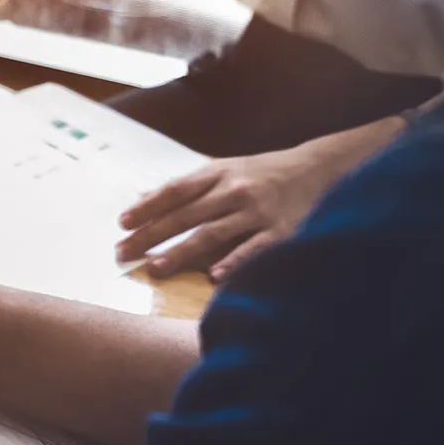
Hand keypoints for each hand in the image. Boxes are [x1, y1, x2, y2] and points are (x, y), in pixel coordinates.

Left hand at [117, 133, 384, 280]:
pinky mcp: (281, 230)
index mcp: (217, 173)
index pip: (174, 191)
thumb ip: (189, 187)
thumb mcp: (226, 170)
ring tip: (156, 267)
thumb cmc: (262, 173)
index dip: (147, 207)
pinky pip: (253, 248)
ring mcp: (258, 211)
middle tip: (122, 253)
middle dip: (151, 235)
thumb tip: (144, 200)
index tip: (122, 224)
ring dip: (181, 251)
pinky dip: (233, 261)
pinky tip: (213, 276)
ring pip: (212, 233)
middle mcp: (234, 190)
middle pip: (185, 214)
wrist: (321, 167)